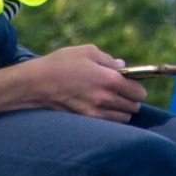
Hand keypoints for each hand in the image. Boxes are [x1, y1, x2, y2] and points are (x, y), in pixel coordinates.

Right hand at [31, 44, 146, 121]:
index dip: (139, 88)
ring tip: (111, 101)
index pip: (138, 92)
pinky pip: (108, 124)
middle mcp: (106, 99)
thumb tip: (122, 67)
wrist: (36, 83)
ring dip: (122, 111)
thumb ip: (109, 60)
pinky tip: (101, 108)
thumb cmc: (62, 63)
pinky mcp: (85, 121)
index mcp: (110, 80)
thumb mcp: (87, 52)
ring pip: (123, 119)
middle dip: (132, 99)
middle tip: (122, 92)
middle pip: (134, 107)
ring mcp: (96, 113)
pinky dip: (110, 118)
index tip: (132, 84)